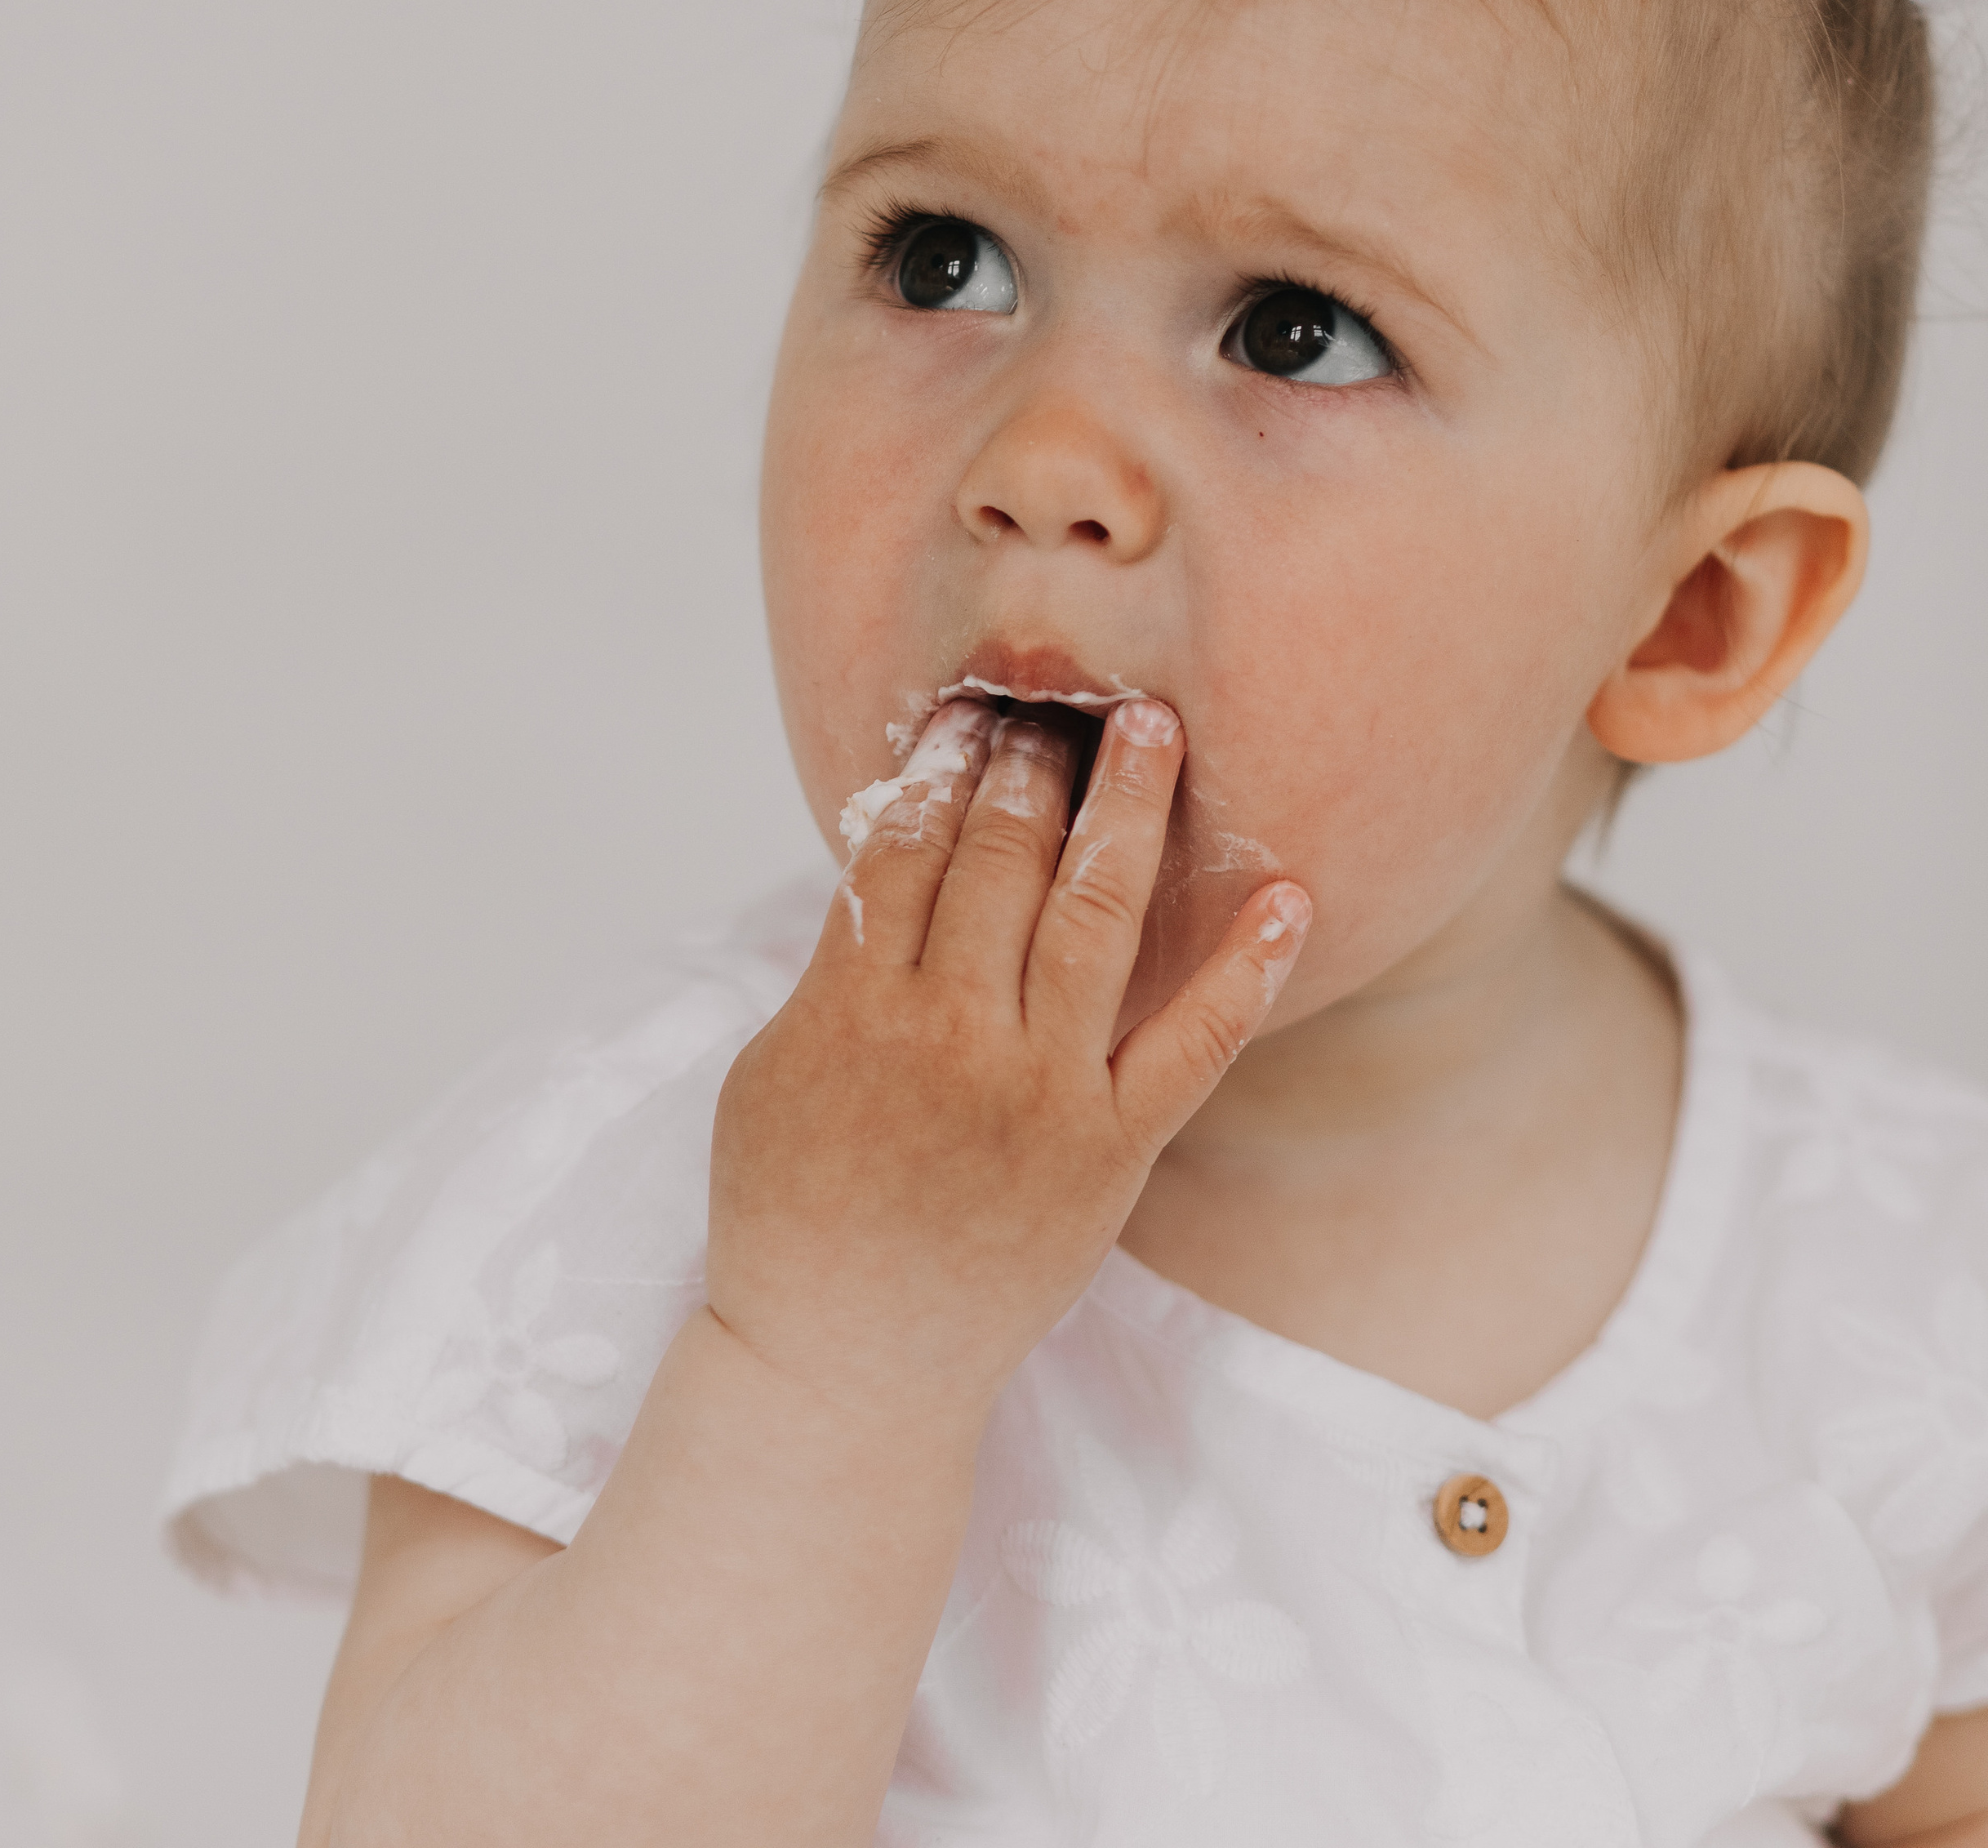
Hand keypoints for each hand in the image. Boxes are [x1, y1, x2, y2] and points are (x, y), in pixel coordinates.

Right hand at [708, 696, 1310, 1431]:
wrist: (848, 1366)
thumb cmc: (792, 1213)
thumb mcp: (774, 1068)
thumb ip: (836, 965)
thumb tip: (894, 856)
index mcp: (856, 1008)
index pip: (909, 845)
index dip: (944, 764)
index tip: (976, 707)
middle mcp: (954, 1038)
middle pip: (1002, 860)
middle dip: (1035, 762)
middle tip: (1070, 695)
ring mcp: (1042, 1095)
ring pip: (1094, 918)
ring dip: (1129, 810)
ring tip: (1159, 728)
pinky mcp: (1111, 1154)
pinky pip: (1192, 1046)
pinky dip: (1244, 970)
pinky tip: (1288, 895)